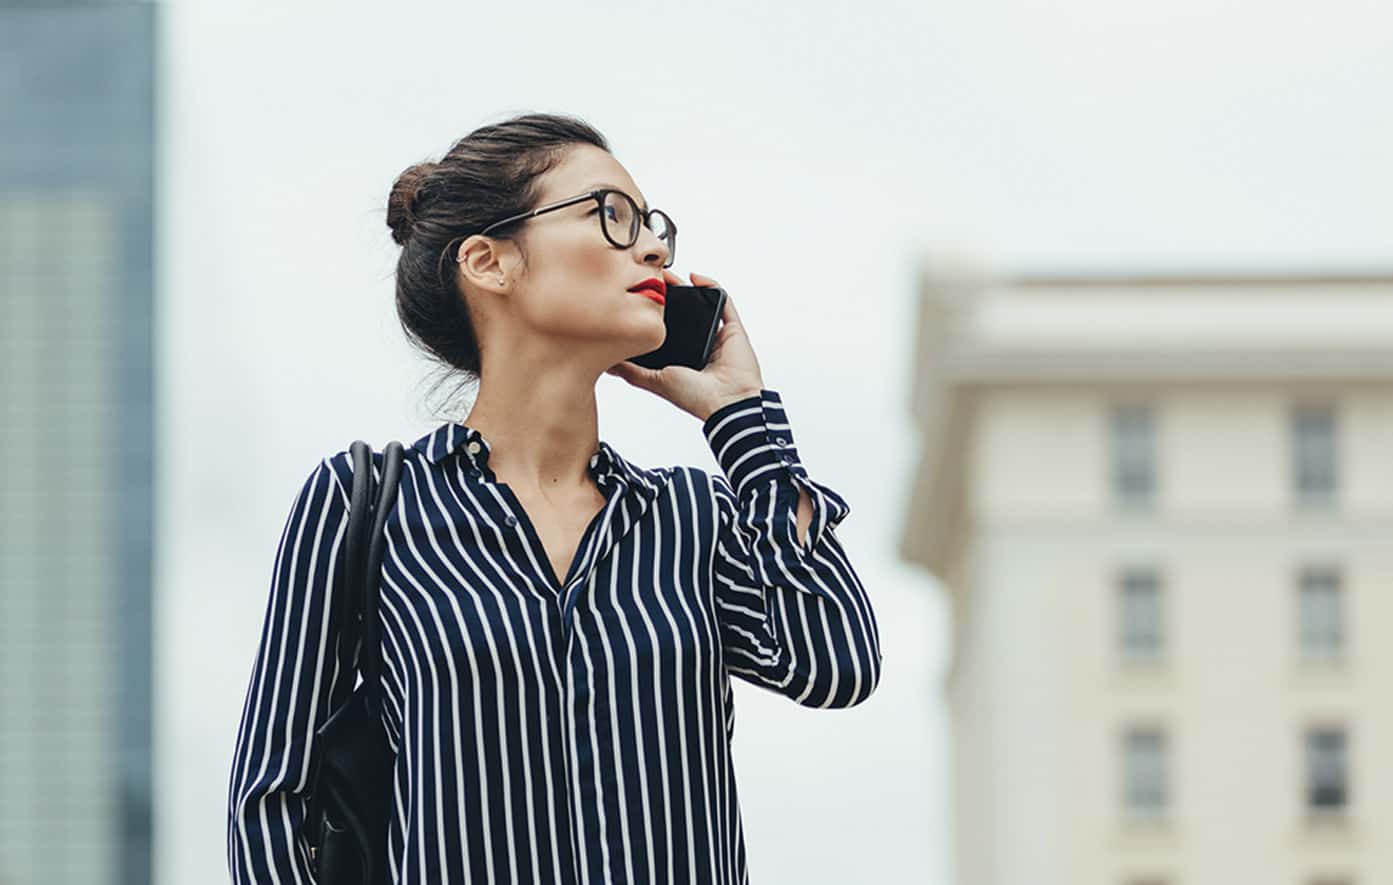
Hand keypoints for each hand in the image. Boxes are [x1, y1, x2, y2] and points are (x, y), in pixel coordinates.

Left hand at [605, 269, 764, 421]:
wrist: (726, 403)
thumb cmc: (695, 397)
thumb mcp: (654, 381)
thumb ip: (631, 371)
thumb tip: (607, 362)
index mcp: (681, 356)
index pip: (665, 329)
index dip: (652, 313)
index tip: (635, 298)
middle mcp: (698, 344)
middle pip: (682, 312)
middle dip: (665, 294)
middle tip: (648, 281)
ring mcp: (716, 335)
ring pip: (701, 303)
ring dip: (684, 287)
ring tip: (666, 276)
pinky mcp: (733, 329)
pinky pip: (723, 301)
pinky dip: (711, 286)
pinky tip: (694, 278)